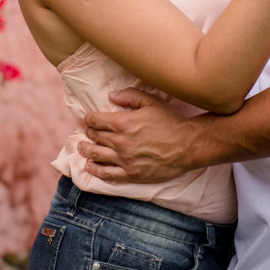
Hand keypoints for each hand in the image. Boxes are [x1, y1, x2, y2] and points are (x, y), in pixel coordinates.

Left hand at [78, 88, 204, 182]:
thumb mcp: (150, 102)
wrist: (187, 145)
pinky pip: (107, 174)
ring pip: (96, 155)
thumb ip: (129, 95)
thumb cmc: (170, 122)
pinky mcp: (131, 174)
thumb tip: (111, 96)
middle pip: (94, 137)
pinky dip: (95, 170)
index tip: (87, 120)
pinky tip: (90, 167)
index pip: (95, 120)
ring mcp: (125, 159)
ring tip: (82, 148)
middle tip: (85, 132)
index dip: (88, 119)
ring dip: (86, 150)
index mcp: (122, 122)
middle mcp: (120, 141)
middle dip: (87, 133)